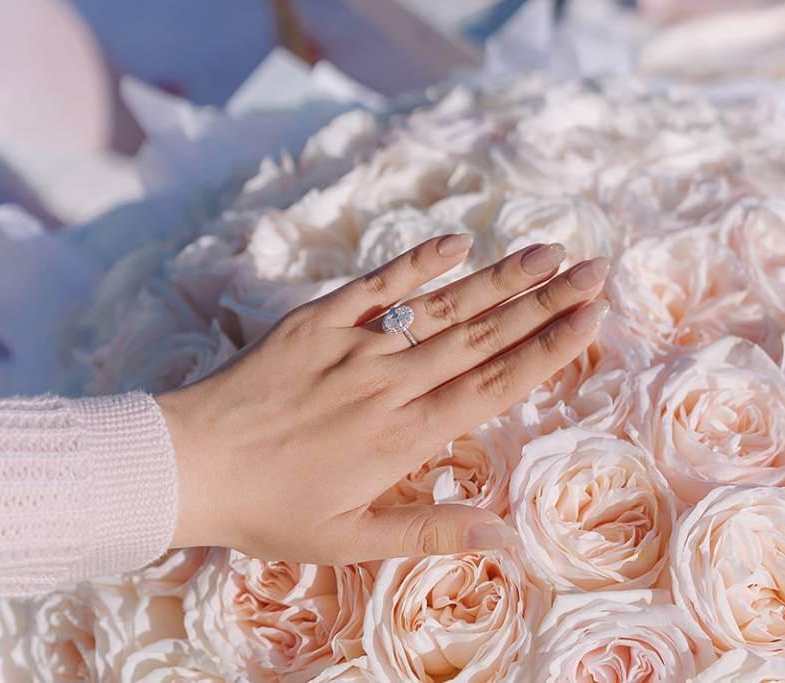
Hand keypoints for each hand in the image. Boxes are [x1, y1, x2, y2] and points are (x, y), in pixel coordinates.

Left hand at [157, 234, 610, 564]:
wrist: (188, 464)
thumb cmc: (270, 511)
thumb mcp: (351, 541)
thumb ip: (431, 533)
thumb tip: (507, 539)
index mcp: (407, 436)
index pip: (497, 383)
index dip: (550, 348)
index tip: (593, 316)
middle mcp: (393, 383)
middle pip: (485, 336)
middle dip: (546, 301)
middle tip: (596, 269)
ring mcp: (355, 347)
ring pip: (443, 307)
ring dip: (500, 278)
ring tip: (550, 252)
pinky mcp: (317, 322)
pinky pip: (376, 286)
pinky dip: (417, 262)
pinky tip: (457, 242)